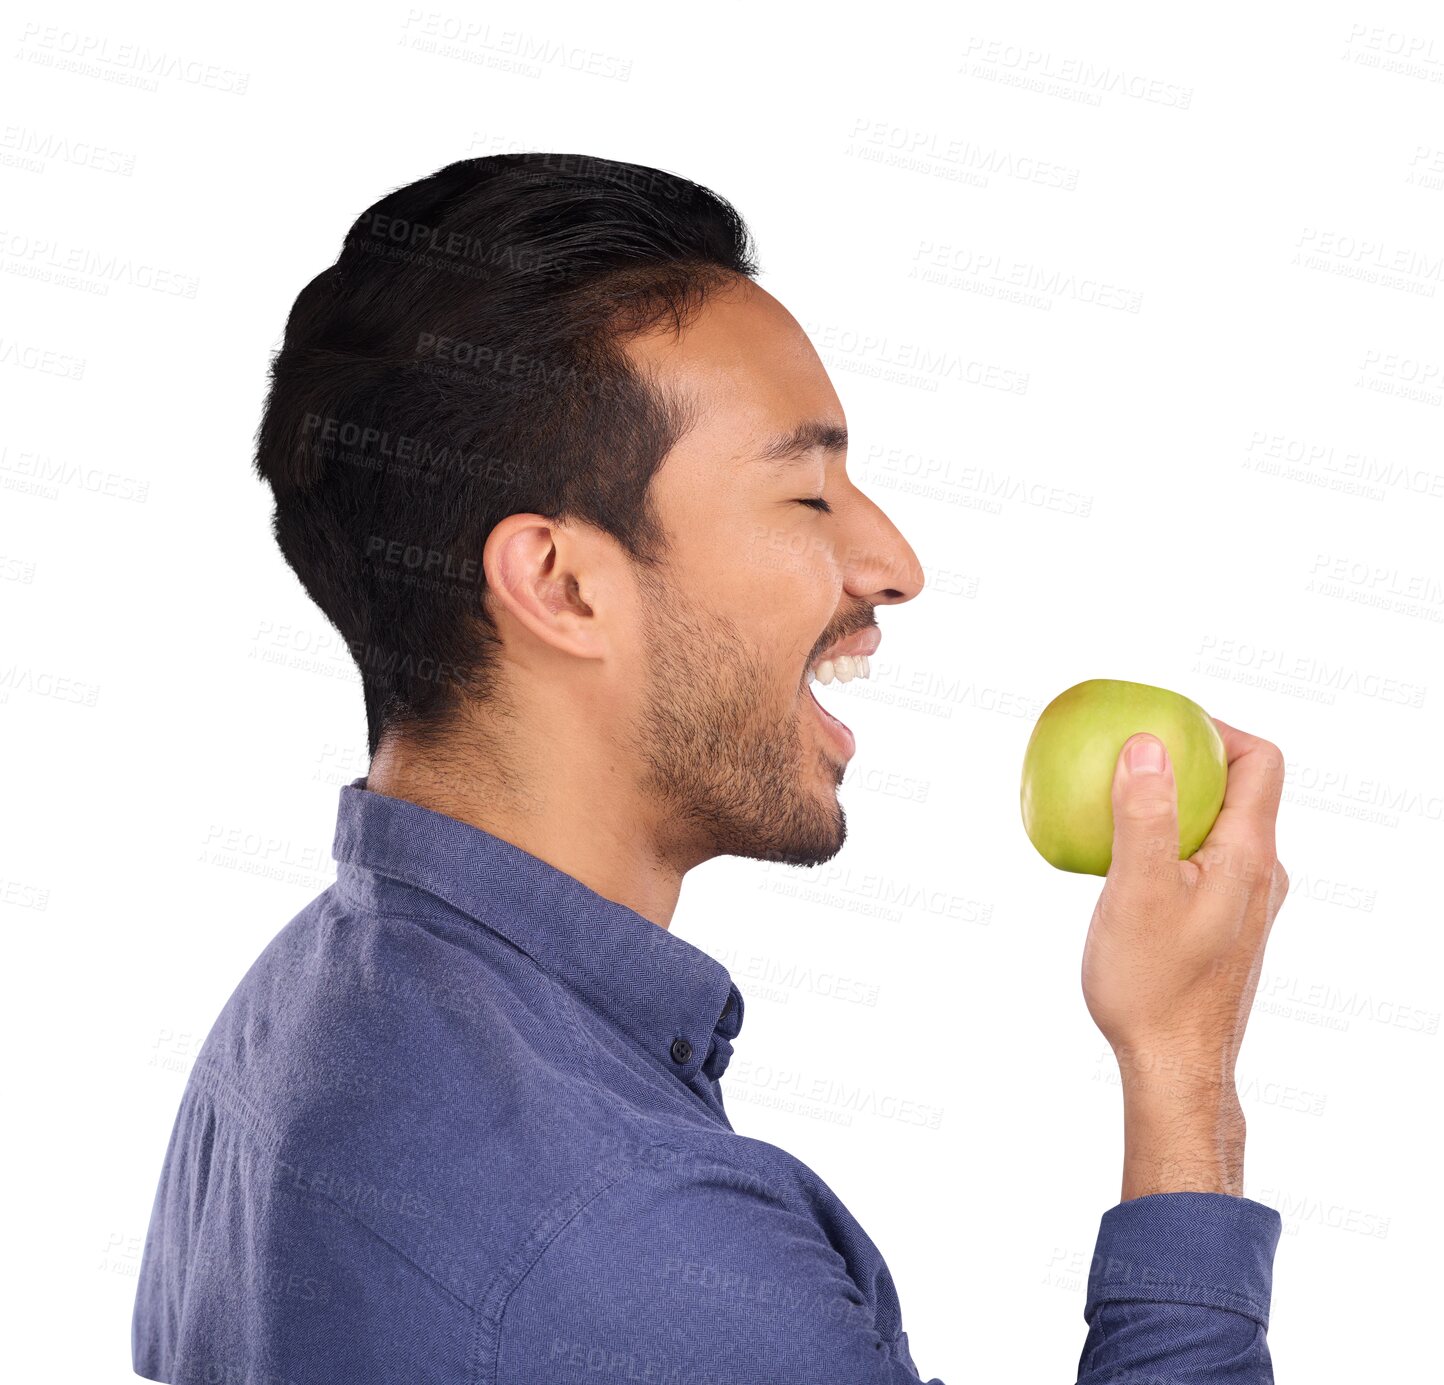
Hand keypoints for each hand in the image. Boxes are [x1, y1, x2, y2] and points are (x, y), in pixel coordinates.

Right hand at [1081, 718, 1288, 1196]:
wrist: (1175, 1069)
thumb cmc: (1153, 984)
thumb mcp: (1137, 891)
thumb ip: (1145, 814)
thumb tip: (1146, 743)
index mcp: (1250, 855)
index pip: (1260, 761)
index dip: (1218, 728)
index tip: (1161, 726)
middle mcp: (1260, 874)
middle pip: (1241, 789)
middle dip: (1188, 760)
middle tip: (1127, 756)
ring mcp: (1245, 904)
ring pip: (1219, 828)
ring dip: (1175, 804)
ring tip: (1116, 803)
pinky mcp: (1223, 929)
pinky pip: (1202, 862)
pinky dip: (1168, 843)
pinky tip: (1119, 865)